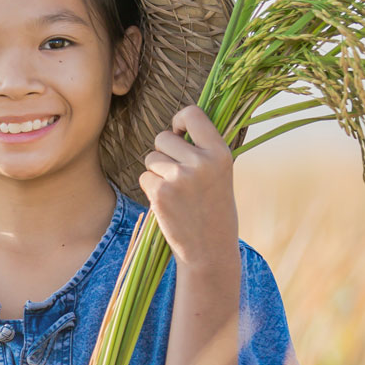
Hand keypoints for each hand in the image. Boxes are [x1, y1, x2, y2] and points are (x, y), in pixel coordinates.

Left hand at [139, 105, 238, 270]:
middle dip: (164, 152)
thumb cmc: (215, 209)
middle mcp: (201, 162)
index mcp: (220, 153)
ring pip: (151, 158)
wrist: (210, 250)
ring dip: (157, 172)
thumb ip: (202, 149)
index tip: (179, 133)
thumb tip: (176, 126)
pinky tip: (169, 204)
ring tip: (177, 193)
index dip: (180, 119)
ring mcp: (179, 177)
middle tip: (179, 175)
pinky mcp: (160, 193)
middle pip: (163, 137)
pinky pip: (144, 177)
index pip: (193, 113)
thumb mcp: (219, 174)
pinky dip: (151, 189)